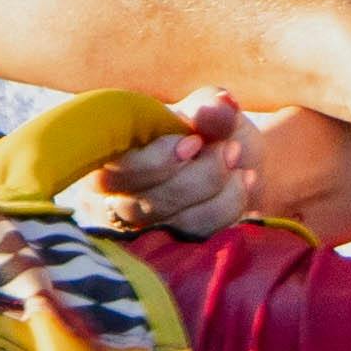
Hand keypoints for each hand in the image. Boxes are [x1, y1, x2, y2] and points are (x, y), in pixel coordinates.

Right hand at [63, 105, 259, 237]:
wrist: (237, 162)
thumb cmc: (208, 130)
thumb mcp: (207, 109)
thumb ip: (209, 106)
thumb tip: (221, 105)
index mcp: (106, 153)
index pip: (114, 170)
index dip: (156, 162)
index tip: (195, 142)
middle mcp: (112, 196)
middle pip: (144, 203)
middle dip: (199, 175)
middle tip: (231, 149)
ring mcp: (139, 227)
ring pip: (175, 221)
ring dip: (220, 190)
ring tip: (239, 163)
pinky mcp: (169, 245)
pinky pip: (199, 235)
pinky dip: (229, 206)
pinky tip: (244, 182)